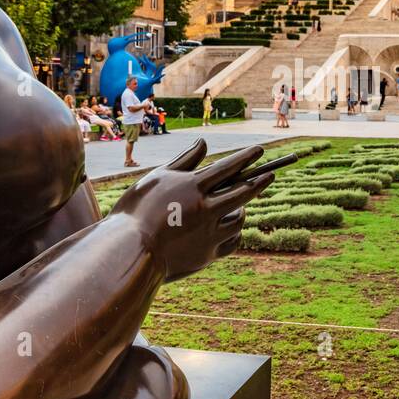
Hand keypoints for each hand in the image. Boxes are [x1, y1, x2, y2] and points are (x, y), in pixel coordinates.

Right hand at [109, 141, 272, 280]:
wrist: (128, 252)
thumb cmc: (136, 210)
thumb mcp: (158, 179)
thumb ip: (184, 161)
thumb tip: (204, 143)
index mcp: (193, 187)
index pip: (227, 167)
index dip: (246, 158)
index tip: (260, 151)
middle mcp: (206, 209)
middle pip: (243, 192)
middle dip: (259, 182)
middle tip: (270, 174)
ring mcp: (209, 234)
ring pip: (239, 219)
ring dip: (243, 209)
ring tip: (242, 204)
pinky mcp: (208, 255)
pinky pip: (232, 242)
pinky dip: (235, 233)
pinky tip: (232, 227)